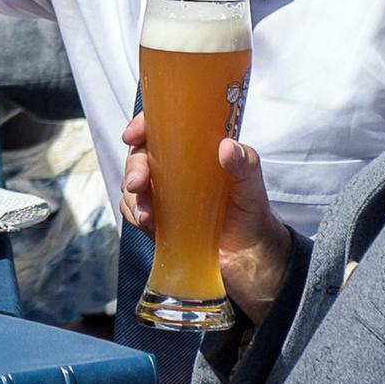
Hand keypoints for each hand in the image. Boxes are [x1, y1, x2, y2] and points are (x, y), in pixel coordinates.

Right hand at [118, 113, 293, 321]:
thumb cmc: (252, 214)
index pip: (162, 129)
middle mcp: (175, 170)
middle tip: (137, 183)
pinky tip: (147, 223)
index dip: (143, 126)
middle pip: (140, 157)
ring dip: (132, 197)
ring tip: (146, 214)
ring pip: (133, 185)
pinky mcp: (158, 218)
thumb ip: (244, 163)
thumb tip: (227, 147)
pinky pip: (134, 211)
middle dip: (133, 167)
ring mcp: (164, 195)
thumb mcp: (252, 185)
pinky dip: (134, 215)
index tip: (133, 135)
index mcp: (195, 152)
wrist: (249, 257)